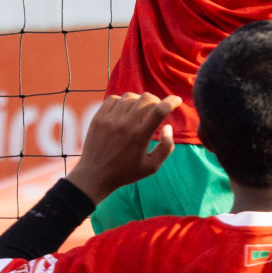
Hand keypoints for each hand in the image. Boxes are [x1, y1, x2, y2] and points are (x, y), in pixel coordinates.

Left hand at [64, 92, 181, 203]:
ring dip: (139, 101)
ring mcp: (110, 120)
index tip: (177, 101)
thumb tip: (168, 127)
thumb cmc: (125, 172)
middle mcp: (125, 125)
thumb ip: (166, 147)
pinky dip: (122, 101)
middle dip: (156, 101)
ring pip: (130, 96)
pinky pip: (114, 98)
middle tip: (156, 110)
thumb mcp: (152, 167)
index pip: (160, 110)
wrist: (94, 176)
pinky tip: (124, 111)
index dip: (172, 101)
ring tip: (139, 111)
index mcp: (140, 136)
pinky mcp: (98, 118)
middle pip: (147, 98)